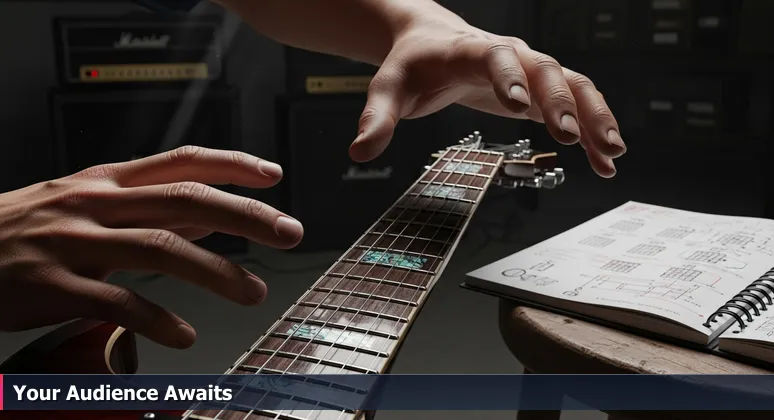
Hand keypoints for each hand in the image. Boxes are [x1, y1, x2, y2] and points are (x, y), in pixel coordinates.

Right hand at [0, 146, 302, 348]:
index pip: (181, 161)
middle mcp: (95, 202)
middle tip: (288, 232)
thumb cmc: (27, 229)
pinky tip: (185, 334)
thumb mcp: (89, 206)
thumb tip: (212, 219)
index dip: (231, 164)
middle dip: (245, 214)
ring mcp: (73, 242)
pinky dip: (157, 319)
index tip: (273, 175)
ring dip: (216, 272)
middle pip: (183, 199)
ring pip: (159, 248)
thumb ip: (151, 211)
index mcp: (107, 181)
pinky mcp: (53, 285)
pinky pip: (115, 301)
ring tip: (253, 293)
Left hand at [349, 16, 625, 177]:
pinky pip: (575, 105)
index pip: (495, 56)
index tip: (519, 106)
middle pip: (546, 69)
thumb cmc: (412, 63)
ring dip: (594, 116)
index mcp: (470, 50)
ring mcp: (529, 71)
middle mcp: (509, 55)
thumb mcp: (388, 88)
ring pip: (573, 85)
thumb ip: (377, 117)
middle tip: (571, 137)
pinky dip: (592, 131)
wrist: (431, 42)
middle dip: (562, 102)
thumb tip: (359, 150)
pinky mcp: (539, 91)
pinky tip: (605, 162)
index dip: (509, 77)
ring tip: (611, 153)